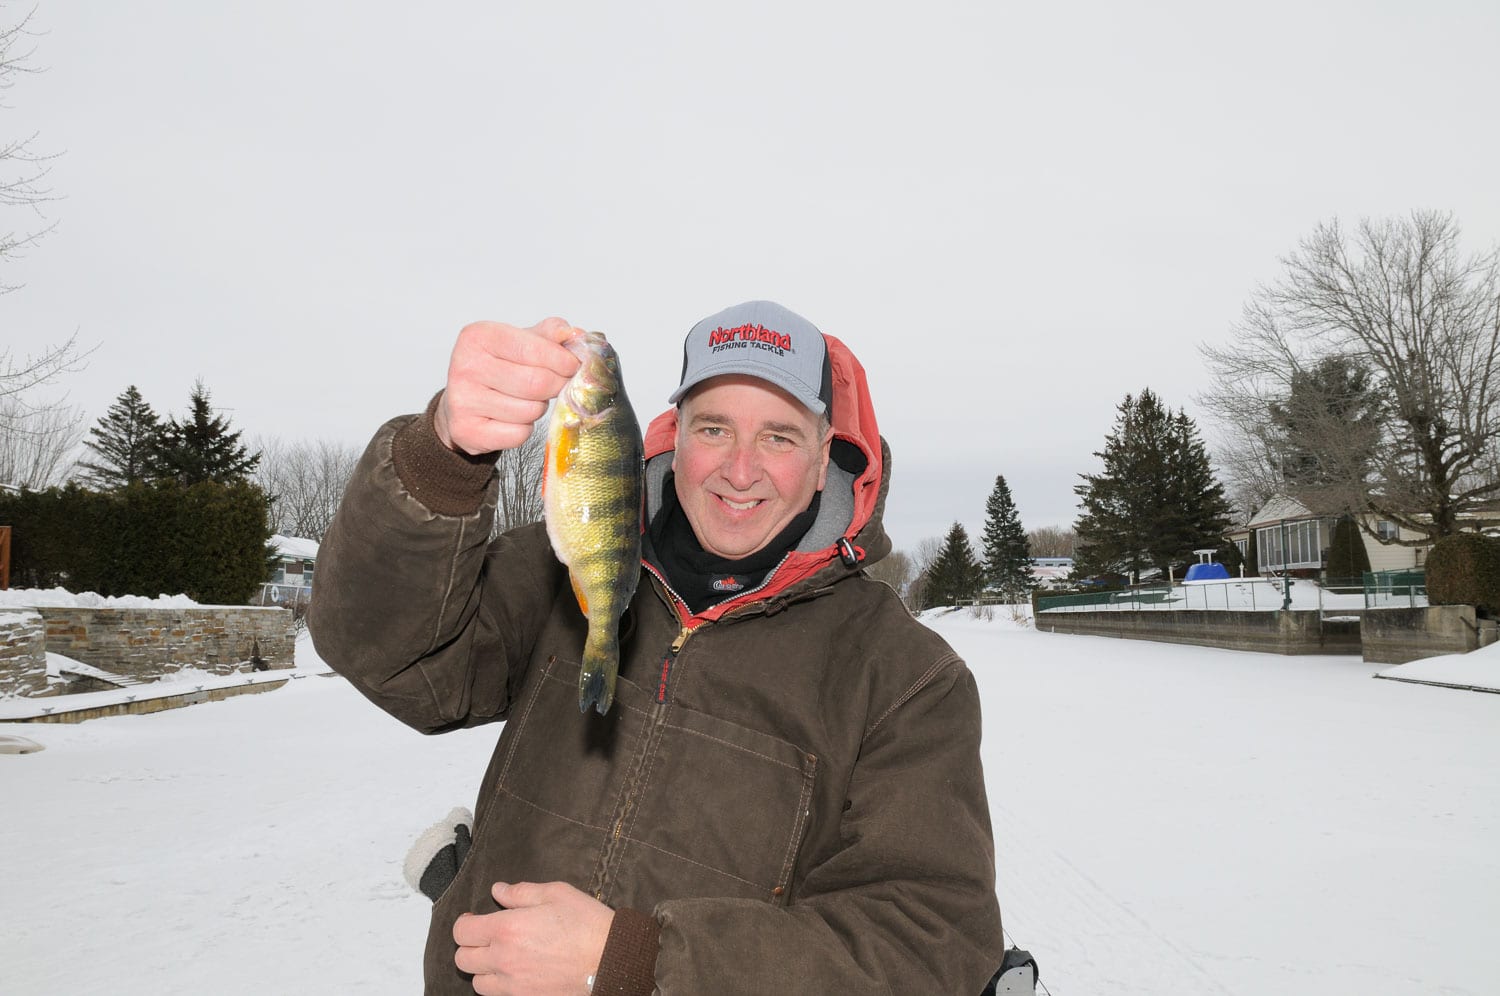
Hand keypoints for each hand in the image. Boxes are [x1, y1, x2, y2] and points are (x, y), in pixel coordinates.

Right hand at [435, 317, 581, 454]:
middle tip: (560, 385)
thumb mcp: (520, 341)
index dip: (562, 360)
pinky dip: (525, 429)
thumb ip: (550, 334)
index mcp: (479, 336)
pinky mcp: (467, 431)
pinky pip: (518, 434)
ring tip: (528, 400)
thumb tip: (576, 335)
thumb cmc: (496, 368)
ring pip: (530, 411)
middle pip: (536, 383)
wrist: (460, 403)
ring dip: (539, 408)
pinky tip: (513, 418)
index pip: (533, 349)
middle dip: (557, 386)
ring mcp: (463, 400)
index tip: (574, 366)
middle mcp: (467, 366)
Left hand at [452, 880, 613, 995]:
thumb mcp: (557, 893)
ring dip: (484, 969)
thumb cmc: (587, 924)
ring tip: (502, 957)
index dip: (465, 922)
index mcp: (507, 928)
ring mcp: (514, 985)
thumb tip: (498, 890)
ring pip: (478, 982)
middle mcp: (504, 959)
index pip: (463, 931)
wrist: (611, 960)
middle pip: (463, 959)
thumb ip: (522, 892)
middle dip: (471, 946)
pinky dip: (501, 985)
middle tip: (488, 937)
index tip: (474, 918)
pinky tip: (517, 972)